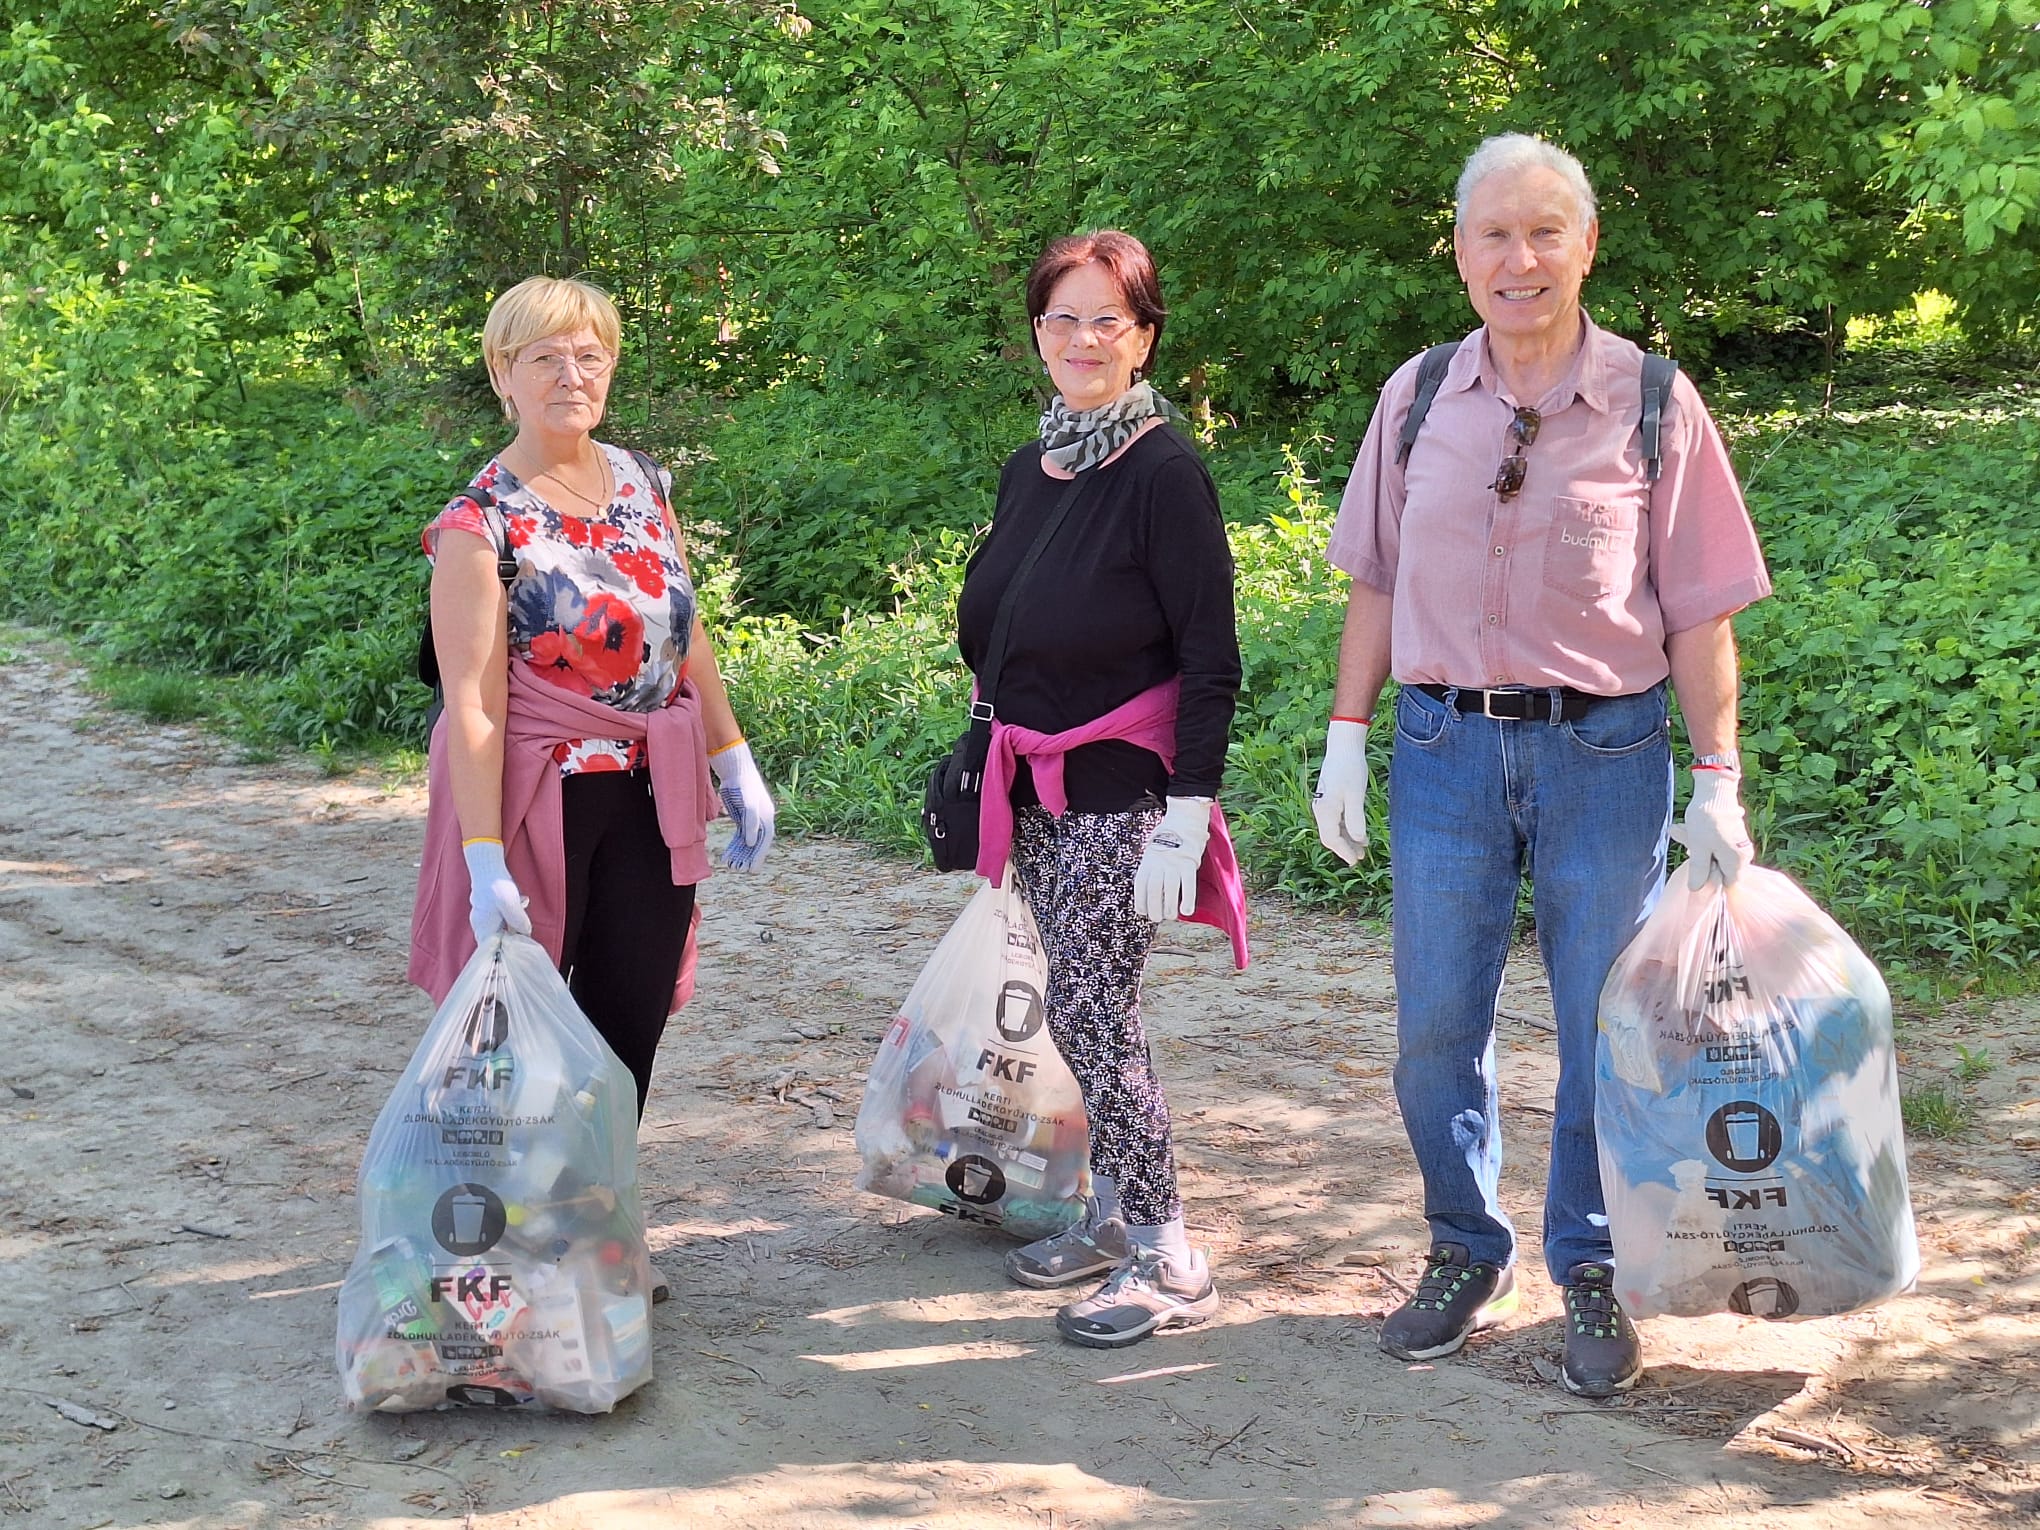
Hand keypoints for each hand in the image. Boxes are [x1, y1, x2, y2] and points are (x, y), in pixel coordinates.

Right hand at [462, 838, 530, 944]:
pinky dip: (508, 915)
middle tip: (524, 927)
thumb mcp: (511, 904)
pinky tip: (519, 903)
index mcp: (484, 928)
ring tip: (521, 909)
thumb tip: (526, 933)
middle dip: (512, 935)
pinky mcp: (485, 908)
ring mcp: (481, 916)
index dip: (506, 950)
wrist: (485, 865)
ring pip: (498, 928)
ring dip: (512, 924)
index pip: (493, 949)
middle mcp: (479, 925)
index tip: (519, 946)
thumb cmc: (496, 885)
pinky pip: (499, 918)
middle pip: (497, 940)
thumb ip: (518, 920)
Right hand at [710, 739, 775, 869]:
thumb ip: (745, 824)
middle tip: (750, 871)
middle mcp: (765, 812)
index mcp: (765, 815)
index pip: (765, 838)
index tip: (752, 867)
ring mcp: (760, 807)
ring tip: (743, 864)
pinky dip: (751, 831)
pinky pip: (752, 820)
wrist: (735, 767)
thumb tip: (744, 841)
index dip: (759, 853)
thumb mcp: (741, 810)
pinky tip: (747, 843)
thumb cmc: (737, 789)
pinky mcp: (751, 801)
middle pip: (764, 839)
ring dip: (752, 850)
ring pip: (759, 833)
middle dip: (757, 856)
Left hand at [1133, 797, 1212, 921]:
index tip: (1142, 912)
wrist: (1184, 820)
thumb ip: (1150, 867)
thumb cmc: (1168, 839)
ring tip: (1170, 916)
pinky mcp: (1189, 863)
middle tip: (1157, 918)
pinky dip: (1188, 899)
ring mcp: (1174, 863)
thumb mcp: (1152, 850)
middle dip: (1154, 907)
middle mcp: (1159, 862)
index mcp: (1148, 860)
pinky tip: (1187, 911)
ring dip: (1169, 907)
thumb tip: (1150, 890)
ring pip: (1170, 889)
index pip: (1140, 884)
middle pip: (1154, 889)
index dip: (1140, 901)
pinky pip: (1188, 884)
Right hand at [1312, 720, 1370, 864]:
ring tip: (1362, 848)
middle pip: (1330, 836)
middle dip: (1344, 848)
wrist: (1343, 747)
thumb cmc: (1351, 769)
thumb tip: (1358, 841)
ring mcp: (1322, 804)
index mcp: (1325, 810)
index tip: (1356, 861)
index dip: (1344, 852)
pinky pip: (1334, 820)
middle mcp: (1320, 809)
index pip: (1331, 839)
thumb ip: (1356, 819)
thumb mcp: (1356, 795)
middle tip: (1360, 858)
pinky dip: (1345, 829)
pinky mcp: (1328, 799)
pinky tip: (1357, 832)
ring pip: (1332, 829)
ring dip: (1346, 839)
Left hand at [1671, 769, 1753, 889]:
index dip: (1712, 881)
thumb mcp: (1698, 849)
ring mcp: (1739, 844)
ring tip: (1688, 834)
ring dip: (1699, 848)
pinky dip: (1703, 840)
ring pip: (1716, 855)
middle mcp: (1743, 854)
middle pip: (1721, 869)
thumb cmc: (1706, 821)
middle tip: (1691, 847)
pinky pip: (1716, 844)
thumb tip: (1696, 889)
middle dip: (1703, 861)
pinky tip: (1690, 830)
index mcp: (1738, 861)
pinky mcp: (1733, 834)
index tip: (1698, 871)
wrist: (1714, 790)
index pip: (1729, 883)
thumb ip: (1699, 871)